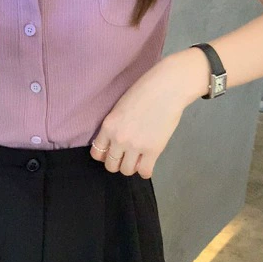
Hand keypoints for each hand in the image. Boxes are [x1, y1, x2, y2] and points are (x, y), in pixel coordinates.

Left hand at [90, 56, 190, 177]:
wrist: (166, 89)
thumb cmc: (143, 92)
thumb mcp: (119, 108)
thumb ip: (115, 126)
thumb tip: (114, 141)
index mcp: (108, 126)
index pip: (97, 153)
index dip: (104, 154)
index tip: (111, 152)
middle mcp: (118, 139)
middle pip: (110, 165)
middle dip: (117, 162)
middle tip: (125, 156)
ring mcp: (135, 146)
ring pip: (126, 171)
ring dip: (131, 167)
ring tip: (137, 159)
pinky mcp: (153, 150)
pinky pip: (145, 172)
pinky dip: (145, 170)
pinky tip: (148, 162)